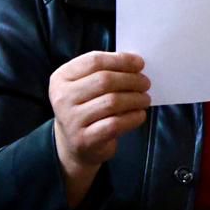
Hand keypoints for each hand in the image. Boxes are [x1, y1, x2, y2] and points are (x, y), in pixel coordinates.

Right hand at [48, 51, 149, 208]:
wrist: (71, 148)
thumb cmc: (87, 111)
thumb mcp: (89, 88)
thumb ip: (106, 73)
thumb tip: (139, 61)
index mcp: (61, 78)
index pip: (94, 60)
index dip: (122, 60)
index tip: (140, 63)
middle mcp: (62, 98)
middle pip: (106, 80)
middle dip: (133, 80)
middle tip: (147, 84)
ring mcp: (70, 120)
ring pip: (113, 101)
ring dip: (136, 99)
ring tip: (146, 100)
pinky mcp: (84, 139)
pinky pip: (116, 124)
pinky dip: (133, 118)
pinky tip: (139, 117)